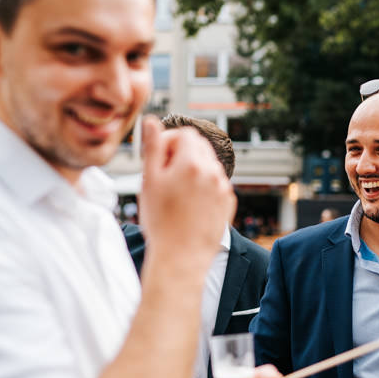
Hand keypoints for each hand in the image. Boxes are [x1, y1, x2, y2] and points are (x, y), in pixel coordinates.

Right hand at [138, 116, 235, 264]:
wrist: (181, 257)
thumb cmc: (160, 221)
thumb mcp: (150, 180)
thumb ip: (153, 146)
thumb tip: (152, 120)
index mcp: (193, 162)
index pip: (185, 134)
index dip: (169, 141)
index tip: (157, 158)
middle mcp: (213, 172)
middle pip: (199, 147)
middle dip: (181, 153)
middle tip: (164, 175)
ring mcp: (223, 188)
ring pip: (208, 166)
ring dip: (193, 169)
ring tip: (175, 192)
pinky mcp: (228, 203)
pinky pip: (216, 184)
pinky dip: (204, 186)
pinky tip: (189, 204)